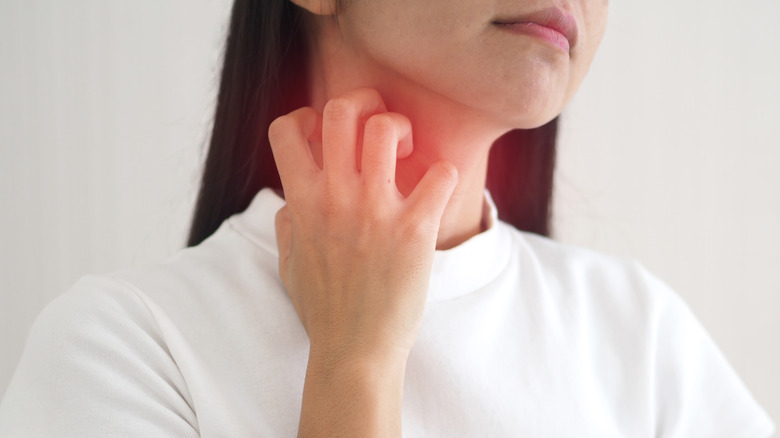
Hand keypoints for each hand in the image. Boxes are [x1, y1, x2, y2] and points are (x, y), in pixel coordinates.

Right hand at [269, 88, 457, 365]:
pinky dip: (443, 174)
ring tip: (409, 152)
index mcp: (302, 201)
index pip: (286, 127)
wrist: (355, 351)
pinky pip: (439, 173)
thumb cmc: (323, 310)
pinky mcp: (414, 229)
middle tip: (378, 126)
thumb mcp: (288, 265)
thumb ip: (287, 225)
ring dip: (401, 129)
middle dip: (362, 103)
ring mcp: (375, 210)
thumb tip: (290, 202)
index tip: (325, 136)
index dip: (306, 118)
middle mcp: (336, 197)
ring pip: (386, 129)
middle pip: (340, 111)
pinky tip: (436, 190)